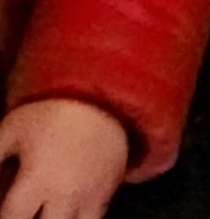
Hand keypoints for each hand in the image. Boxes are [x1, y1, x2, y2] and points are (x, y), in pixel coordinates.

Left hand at [0, 99, 128, 218]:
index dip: (6, 215)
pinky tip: (69, 206)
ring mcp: (90, 196)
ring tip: (50, 208)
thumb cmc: (49, 113)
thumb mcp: (10, 131)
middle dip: (31, 218)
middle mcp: (64, 195)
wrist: (99, 93)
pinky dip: (78, 217)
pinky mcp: (109, 191)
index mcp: (35, 180)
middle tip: (28, 207)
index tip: (9, 206)